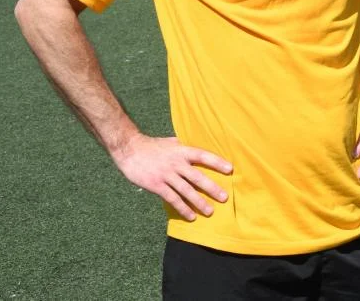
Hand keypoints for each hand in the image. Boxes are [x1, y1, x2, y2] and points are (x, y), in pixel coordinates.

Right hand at [111, 133, 232, 220]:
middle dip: (212, 188)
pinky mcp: (156, 185)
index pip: (203, 155)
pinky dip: (182, 208)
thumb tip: (197, 151)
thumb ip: (184, 148)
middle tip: (224, 198)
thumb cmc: (152, 145)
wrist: (129, 149)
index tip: (230, 169)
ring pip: (186, 191)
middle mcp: (176, 163)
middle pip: (197, 177)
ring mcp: (166, 175)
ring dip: (199, 202)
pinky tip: (191, 216)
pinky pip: (172, 199)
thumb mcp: (171, 142)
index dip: (216, 162)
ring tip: (210, 211)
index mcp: (181, 150)